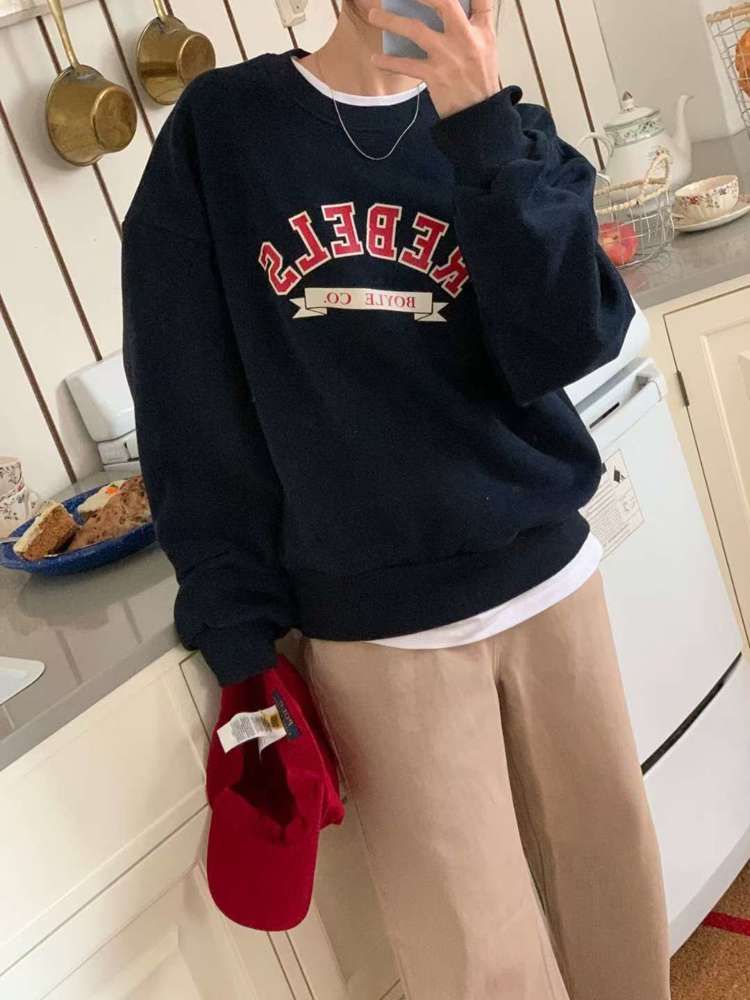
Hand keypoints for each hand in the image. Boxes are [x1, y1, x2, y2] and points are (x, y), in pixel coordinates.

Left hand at [368, 0, 500, 119]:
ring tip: (373, 16)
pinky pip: (406, 65)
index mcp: (481, 30)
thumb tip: (446, 7)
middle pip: (444, 2)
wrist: (478, 114)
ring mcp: (449, 57)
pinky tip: (375, 59)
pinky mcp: (435, 76)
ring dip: (391, 21)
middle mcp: (466, 39)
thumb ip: (471, 24)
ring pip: (416, 30)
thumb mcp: (485, 47)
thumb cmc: (478, 78)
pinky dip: (388, 62)